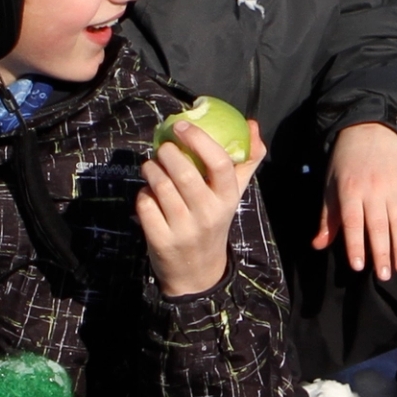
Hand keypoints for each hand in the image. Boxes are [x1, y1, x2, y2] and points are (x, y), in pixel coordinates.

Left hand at [139, 113, 261, 296]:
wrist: (198, 272)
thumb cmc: (214, 221)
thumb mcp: (233, 194)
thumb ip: (246, 159)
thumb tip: (253, 124)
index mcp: (228, 199)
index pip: (220, 164)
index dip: (199, 140)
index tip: (182, 126)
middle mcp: (208, 214)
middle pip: (184, 173)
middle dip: (167, 153)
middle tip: (163, 148)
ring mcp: (184, 229)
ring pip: (161, 187)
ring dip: (151, 170)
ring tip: (151, 166)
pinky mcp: (161, 240)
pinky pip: (146, 205)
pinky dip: (143, 193)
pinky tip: (148, 193)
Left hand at [315, 120, 396, 280]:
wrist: (369, 129)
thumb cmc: (345, 163)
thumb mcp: (330, 187)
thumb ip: (328, 218)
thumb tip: (318, 245)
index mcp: (350, 191)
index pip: (353, 223)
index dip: (356, 245)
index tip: (359, 266)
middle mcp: (373, 189)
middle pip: (378, 226)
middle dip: (382, 253)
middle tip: (385, 275)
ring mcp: (394, 186)